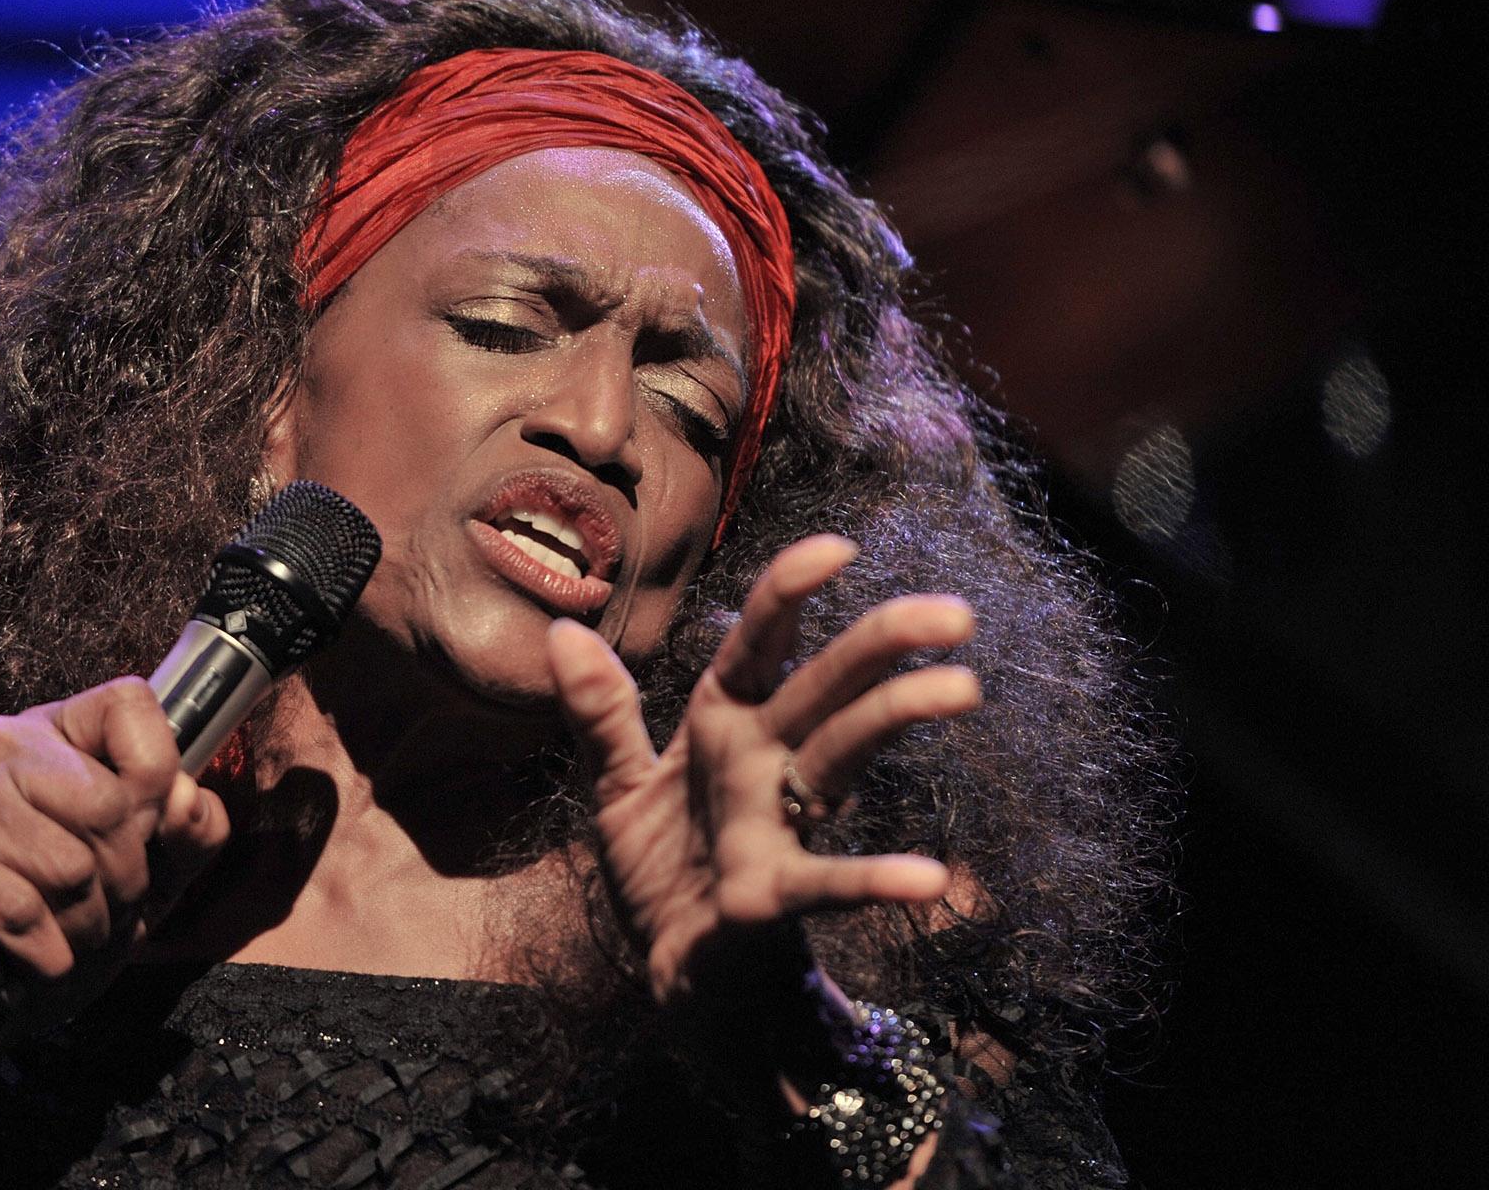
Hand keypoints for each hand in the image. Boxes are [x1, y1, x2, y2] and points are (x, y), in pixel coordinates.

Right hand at [0, 677, 228, 1151]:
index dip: (158, 778)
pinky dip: (46, 955)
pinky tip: (35, 955)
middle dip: (127, 880)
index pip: (130, 705)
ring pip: (69, 869)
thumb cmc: (74, 917)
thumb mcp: (156, 868)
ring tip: (71, 932)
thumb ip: (193, 828)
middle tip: (108, 907)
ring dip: (86, 925)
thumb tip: (185, 802)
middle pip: (109, 806)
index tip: (146, 830)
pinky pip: (23, 914)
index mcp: (55, 729)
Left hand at [546, 535, 978, 1012]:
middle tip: (953, 613)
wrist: (677, 971)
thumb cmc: (663, 870)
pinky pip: (829, 881)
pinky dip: (875, 878)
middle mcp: (762, 761)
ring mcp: (777, 824)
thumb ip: (598, 712)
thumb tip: (560, 630)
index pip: (758, 645)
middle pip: (827, 687)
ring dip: (898, 720)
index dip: (788, 594)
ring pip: (844, 756)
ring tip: (960, 687)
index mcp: (723, 724)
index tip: (837, 548)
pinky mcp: (775, 893)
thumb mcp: (616, 785)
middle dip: (883, 643)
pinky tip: (930, 879)